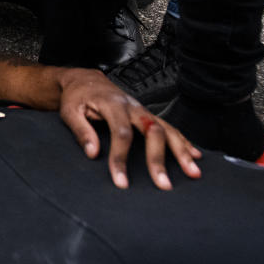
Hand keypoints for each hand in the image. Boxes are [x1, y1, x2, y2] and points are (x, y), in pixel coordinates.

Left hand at [57, 69, 201, 189]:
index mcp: (112, 104)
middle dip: (159, 159)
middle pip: (152, 131)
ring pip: (167, 128)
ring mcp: (143, 110)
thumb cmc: (77, 97)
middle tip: (163, 184)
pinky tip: (195, 155)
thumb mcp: (69, 111)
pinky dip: (183, 141)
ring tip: (193, 171)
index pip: (121, 133)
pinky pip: (169, 126)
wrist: (85, 80)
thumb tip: (93, 153)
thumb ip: (81, 130)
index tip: (121, 181)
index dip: (121, 158)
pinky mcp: (147, 114)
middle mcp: (132, 106)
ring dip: (181, 151)